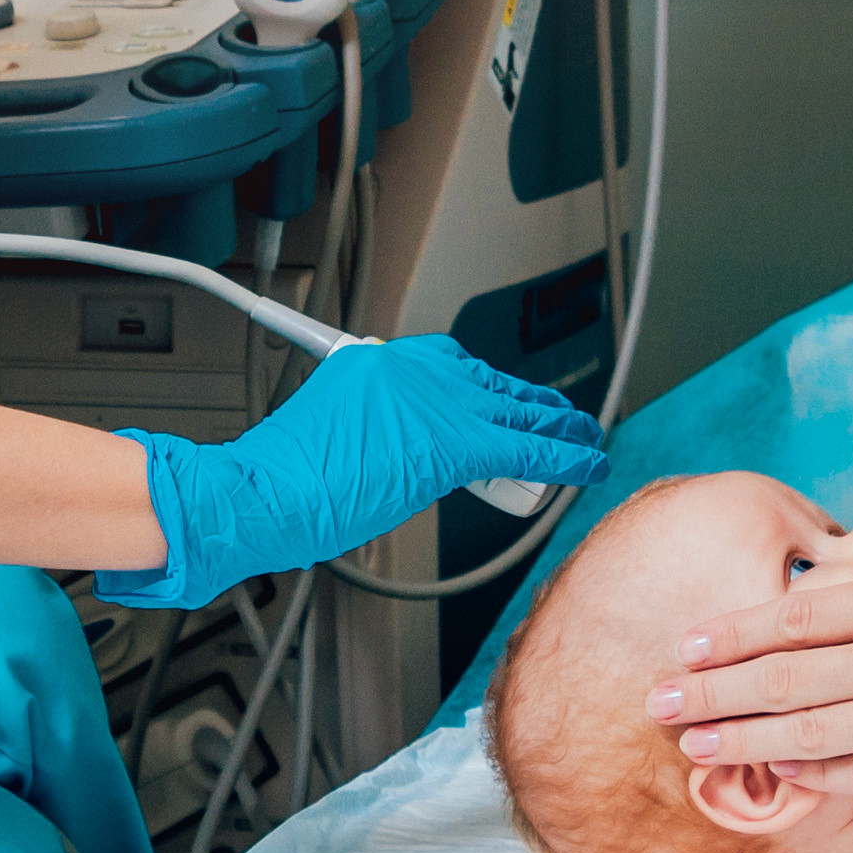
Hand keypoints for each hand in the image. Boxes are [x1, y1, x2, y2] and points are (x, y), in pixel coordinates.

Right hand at [95, 337, 607, 610]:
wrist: (264, 492)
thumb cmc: (281, 481)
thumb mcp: (330, 434)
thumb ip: (374, 429)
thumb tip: (404, 455)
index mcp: (376, 359)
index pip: (451, 365)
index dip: (487, 390)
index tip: (503, 401)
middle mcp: (412, 369)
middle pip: (492, 383)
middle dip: (532, 404)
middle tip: (561, 419)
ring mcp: (435, 402)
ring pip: (518, 411)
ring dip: (558, 428)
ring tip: (586, 439)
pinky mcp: (453, 443)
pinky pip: (526, 449)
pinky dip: (565, 459)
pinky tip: (588, 466)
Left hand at [652, 492, 852, 801]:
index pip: (799, 614)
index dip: (734, 631)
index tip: (686, 644)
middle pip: (783, 676)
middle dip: (710, 692)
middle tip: (654, 706)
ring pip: (809, 731)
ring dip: (742, 739)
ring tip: (690, 747)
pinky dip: (813, 774)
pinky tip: (778, 774)